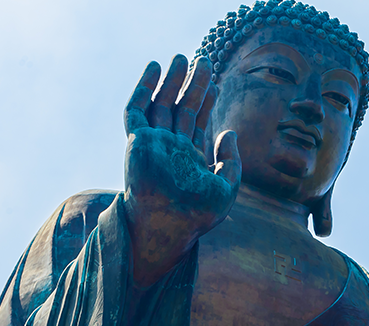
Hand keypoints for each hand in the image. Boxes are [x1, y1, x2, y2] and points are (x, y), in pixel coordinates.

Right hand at [121, 55, 240, 286]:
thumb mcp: (227, 188)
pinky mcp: (137, 142)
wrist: (169, 225)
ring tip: (183, 57)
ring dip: (171, 80)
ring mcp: (152, 144)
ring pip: (161, 103)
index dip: (206, 101)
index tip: (215, 84)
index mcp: (188, 158)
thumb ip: (232, 161)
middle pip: (180, 107)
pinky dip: (144, 87)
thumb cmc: (197, 215)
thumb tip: (230, 132)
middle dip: (192, 84)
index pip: (196, 122)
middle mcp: (169, 148)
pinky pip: (136, 110)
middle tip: (204, 59)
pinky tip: (154, 68)